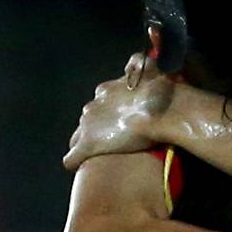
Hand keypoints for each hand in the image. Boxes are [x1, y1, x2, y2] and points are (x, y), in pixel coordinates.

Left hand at [63, 53, 177, 169]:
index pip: (98, 105)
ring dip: (87, 144)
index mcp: (104, 90)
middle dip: (96, 130)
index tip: (119, 123)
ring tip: (100, 155)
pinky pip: (71, 159)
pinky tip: (81, 167)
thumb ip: (137, 65)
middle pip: (87, 122)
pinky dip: (75, 162)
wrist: (160, 110)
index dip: (107, 116)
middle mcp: (91, 106)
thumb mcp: (148, 68)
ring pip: (76, 138)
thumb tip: (132, 64)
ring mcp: (87, 127)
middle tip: (113, 139)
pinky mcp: (87, 145)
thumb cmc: (158, 91)